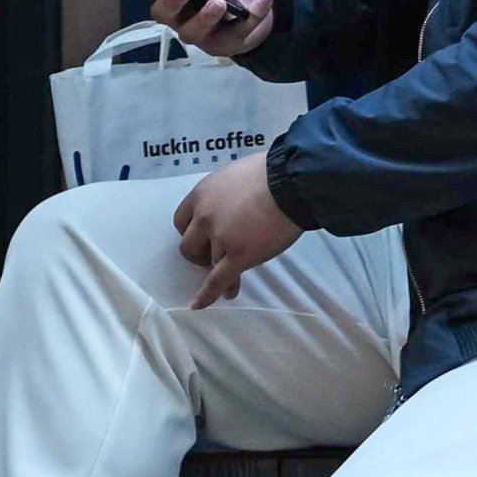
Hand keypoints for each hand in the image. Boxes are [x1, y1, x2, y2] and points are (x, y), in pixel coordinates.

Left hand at [172, 151, 300, 309]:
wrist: (294, 183)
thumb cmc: (273, 172)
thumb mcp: (238, 173)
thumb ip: (228, 189)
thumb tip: (236, 197)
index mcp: (202, 194)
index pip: (181, 220)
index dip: (192, 232)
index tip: (203, 237)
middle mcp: (204, 217)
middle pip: (189, 246)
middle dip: (201, 253)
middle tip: (216, 255)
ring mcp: (220, 238)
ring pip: (209, 263)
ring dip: (217, 270)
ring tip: (230, 281)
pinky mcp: (238, 256)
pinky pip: (218, 280)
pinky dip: (208, 294)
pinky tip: (199, 305)